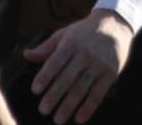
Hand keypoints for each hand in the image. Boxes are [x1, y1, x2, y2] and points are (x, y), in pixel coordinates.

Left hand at [25, 9, 133, 123]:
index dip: (45, 76)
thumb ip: (46, 47)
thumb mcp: (65, 34)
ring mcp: (98, 65)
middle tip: (43, 110)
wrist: (115, 25)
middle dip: (54, 95)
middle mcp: (85, 54)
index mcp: (71, 43)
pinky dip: (88, 108)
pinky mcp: (110, 74)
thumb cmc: (84, 32)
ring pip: (81, 89)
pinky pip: (98, 94)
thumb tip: (26, 55)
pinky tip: (79, 119)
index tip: (35, 90)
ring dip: (69, 106)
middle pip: (67, 78)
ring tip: (58, 119)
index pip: (56, 61)